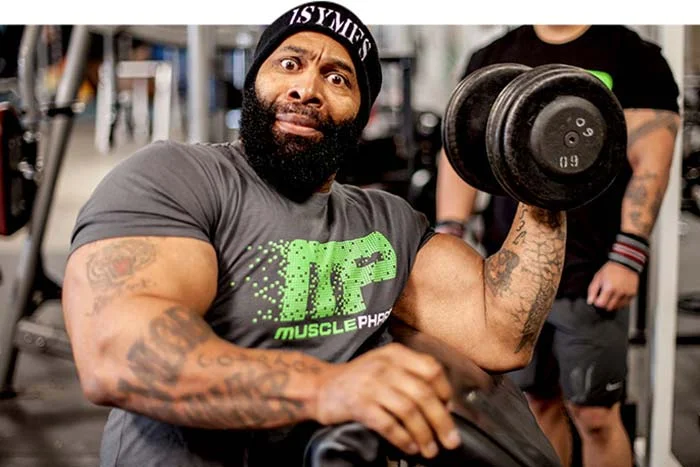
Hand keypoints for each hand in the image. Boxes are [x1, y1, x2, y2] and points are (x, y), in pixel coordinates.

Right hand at [314, 343, 461, 458]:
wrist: (319, 387)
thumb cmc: (358, 379)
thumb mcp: (384, 365)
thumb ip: (410, 374)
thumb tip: (444, 403)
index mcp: (395, 354)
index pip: (431, 369)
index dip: (445, 391)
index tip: (449, 410)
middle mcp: (384, 366)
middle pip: (423, 394)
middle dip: (441, 421)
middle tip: (450, 440)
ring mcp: (371, 385)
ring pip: (408, 411)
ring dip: (423, 434)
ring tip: (430, 449)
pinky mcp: (359, 405)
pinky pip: (388, 424)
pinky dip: (402, 438)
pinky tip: (409, 447)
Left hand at [587, 261, 639, 310]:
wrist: (626, 263)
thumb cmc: (610, 269)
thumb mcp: (598, 277)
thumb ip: (592, 290)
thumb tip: (590, 301)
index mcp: (609, 288)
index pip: (601, 304)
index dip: (597, 302)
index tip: (597, 299)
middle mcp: (619, 292)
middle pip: (609, 307)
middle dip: (605, 304)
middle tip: (604, 296)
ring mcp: (627, 294)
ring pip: (618, 307)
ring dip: (613, 304)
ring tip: (612, 294)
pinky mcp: (633, 294)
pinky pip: (626, 304)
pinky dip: (621, 302)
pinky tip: (618, 295)